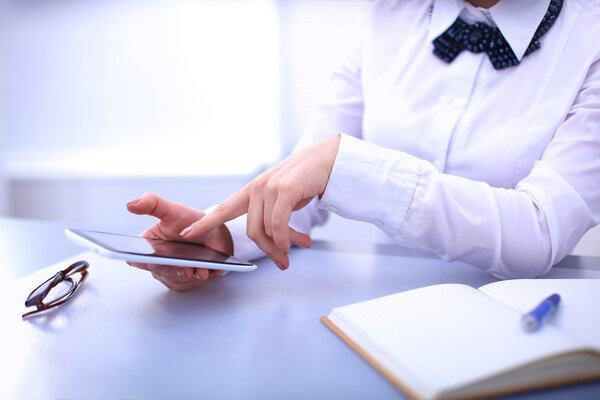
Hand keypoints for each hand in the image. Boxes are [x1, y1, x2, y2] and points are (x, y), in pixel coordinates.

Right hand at [126, 192, 233, 290]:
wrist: (212, 233)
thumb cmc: (189, 222)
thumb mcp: (171, 210)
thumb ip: (152, 204)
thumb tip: (131, 204)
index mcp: (148, 246)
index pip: (135, 259)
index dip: (140, 261)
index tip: (151, 259)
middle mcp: (157, 262)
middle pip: (160, 272)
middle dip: (172, 270)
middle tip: (182, 267)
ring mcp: (171, 273)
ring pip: (177, 279)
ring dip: (189, 275)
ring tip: (200, 269)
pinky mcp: (185, 281)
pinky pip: (192, 283)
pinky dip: (201, 276)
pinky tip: (209, 270)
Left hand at [180, 135, 340, 268]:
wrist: (329, 159)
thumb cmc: (308, 180)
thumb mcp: (285, 199)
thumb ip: (274, 214)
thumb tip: (275, 239)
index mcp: (253, 190)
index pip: (224, 208)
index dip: (205, 222)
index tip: (187, 233)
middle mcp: (257, 188)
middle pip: (252, 231)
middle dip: (268, 251)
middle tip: (283, 262)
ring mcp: (270, 187)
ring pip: (267, 230)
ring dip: (282, 246)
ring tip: (298, 249)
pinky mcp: (285, 190)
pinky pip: (278, 223)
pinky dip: (285, 238)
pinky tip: (296, 244)